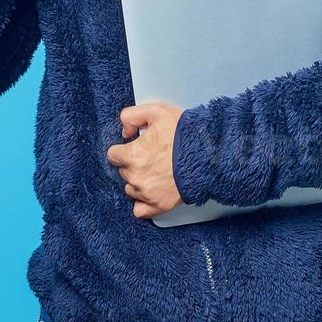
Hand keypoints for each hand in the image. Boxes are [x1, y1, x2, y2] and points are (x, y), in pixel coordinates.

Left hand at [106, 102, 185, 219]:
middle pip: (123, 172)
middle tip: (151, 157)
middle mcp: (136, 177)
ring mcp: (146, 194)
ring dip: (138, 181)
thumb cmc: (185, 134)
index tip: (134, 148)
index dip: (123, 149)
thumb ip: (131, 115)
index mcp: (133, 155)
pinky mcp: (159, 206)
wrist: (208, 155)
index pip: (113, 155)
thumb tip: (124, 131)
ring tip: (156, 172)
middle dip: (133, 164)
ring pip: (130, 189)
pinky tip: (151, 192)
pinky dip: (142, 203)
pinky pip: (139, 211)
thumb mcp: (157, 111)